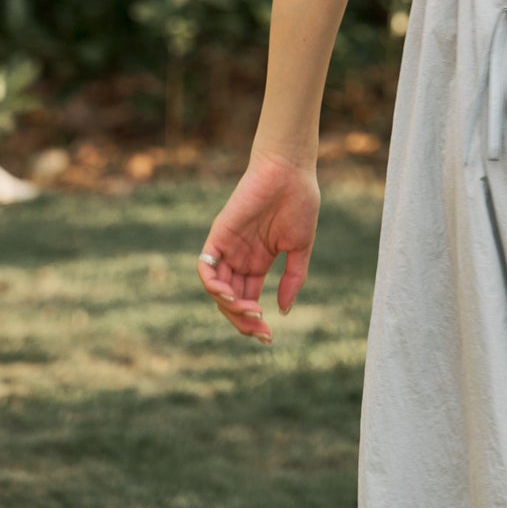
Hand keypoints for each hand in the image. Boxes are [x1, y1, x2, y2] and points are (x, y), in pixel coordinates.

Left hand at [196, 150, 320, 344]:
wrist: (290, 170)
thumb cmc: (299, 201)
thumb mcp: (300, 247)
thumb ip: (293, 278)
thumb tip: (283, 311)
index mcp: (258, 262)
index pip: (248, 300)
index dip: (254, 322)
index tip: (269, 337)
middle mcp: (239, 259)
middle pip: (231, 301)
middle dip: (243, 321)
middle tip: (261, 332)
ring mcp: (227, 249)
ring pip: (217, 290)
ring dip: (230, 308)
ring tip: (251, 312)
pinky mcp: (218, 236)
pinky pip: (206, 268)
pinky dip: (213, 286)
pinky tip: (231, 296)